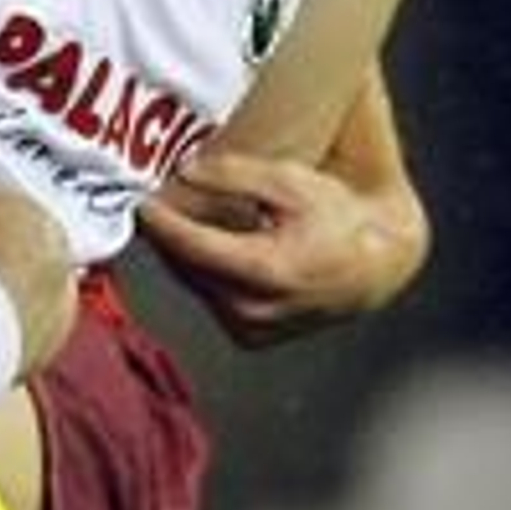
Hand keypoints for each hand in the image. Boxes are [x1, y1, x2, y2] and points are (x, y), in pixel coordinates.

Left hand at [139, 145, 424, 346]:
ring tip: (173, 220)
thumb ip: (236, 174)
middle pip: (186, 266)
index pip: (192, 247)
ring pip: (194, 284)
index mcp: (267, 270)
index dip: (160, 223)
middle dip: (165, 235)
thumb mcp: (292, 182)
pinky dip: (202, 275)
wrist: (371, 268)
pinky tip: (204, 249)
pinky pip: (209, 300)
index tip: (139, 201)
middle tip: (151, 201)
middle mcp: (255, 309)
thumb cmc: (334, 218)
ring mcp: (251, 329)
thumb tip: (184, 171)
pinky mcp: (250, 338)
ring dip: (181, 254)